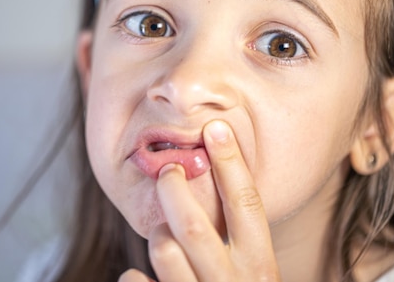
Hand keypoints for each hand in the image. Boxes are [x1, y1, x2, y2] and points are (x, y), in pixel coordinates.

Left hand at [118, 120, 280, 281]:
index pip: (247, 206)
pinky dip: (133, 275)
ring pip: (163, 250)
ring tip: (163, 234)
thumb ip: (242, 240)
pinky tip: (142, 276)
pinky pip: (135, 280)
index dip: (232, 164)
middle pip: (193, 227)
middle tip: (168, 171)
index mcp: (259, 267)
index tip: (216, 127)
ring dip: (158, 234)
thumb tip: (218, 177)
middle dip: (173, 190)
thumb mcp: (251, 272)